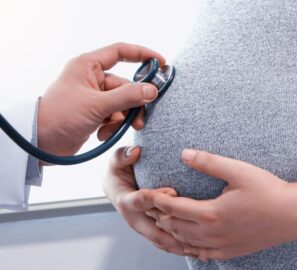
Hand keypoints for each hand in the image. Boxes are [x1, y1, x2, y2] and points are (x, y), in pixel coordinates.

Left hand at [38, 42, 164, 156]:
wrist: (41, 143)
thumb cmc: (60, 116)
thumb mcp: (97, 105)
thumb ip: (127, 97)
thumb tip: (152, 90)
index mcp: (88, 66)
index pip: (120, 52)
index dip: (142, 55)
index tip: (160, 63)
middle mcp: (91, 79)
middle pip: (125, 85)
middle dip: (133, 102)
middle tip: (140, 118)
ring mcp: (94, 97)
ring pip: (122, 103)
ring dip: (123, 117)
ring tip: (117, 129)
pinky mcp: (94, 113)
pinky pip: (114, 115)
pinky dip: (113, 125)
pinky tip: (103, 134)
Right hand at [103, 146, 188, 255]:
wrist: (117, 187)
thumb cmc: (118, 172)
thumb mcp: (116, 161)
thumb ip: (122, 155)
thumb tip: (135, 152)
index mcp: (125, 201)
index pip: (141, 201)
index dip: (156, 197)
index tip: (173, 191)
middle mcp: (134, 218)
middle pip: (155, 230)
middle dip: (175, 231)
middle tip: (195, 229)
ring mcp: (143, 227)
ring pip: (162, 241)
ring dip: (180, 245)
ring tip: (202, 246)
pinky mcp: (151, 231)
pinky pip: (165, 244)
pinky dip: (180, 248)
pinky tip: (198, 250)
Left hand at [145, 149, 296, 259]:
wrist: (295, 215)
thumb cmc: (268, 190)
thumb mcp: (238, 170)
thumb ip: (208, 162)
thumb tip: (184, 153)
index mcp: (211, 213)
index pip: (172, 208)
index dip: (156, 199)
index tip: (146, 192)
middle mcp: (212, 233)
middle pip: (173, 226)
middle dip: (159, 215)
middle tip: (151, 204)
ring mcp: (221, 245)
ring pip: (184, 242)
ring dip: (169, 231)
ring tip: (161, 219)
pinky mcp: (229, 251)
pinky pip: (200, 253)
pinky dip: (186, 246)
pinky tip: (184, 240)